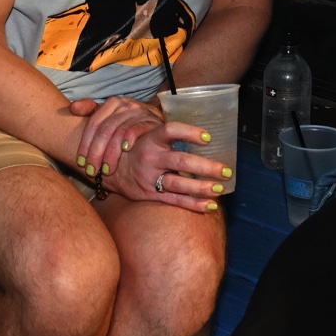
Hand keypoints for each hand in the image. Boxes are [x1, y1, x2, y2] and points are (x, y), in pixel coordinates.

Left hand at [67, 94, 161, 180]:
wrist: (152, 119)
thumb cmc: (125, 120)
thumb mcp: (107, 114)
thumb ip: (89, 109)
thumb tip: (73, 108)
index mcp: (111, 103)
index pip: (93, 124)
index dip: (85, 144)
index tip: (80, 162)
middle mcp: (124, 105)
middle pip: (105, 130)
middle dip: (96, 153)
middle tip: (92, 171)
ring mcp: (139, 112)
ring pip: (119, 132)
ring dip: (111, 154)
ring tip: (106, 170)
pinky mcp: (151, 121)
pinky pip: (138, 129)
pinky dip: (130, 138)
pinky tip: (125, 150)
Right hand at [109, 118, 227, 210]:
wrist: (109, 171)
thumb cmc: (137, 149)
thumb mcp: (146, 135)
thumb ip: (167, 133)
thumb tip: (200, 130)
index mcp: (151, 139)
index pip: (170, 131)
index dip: (189, 133)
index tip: (208, 138)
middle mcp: (151, 157)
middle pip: (181, 161)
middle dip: (206, 167)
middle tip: (226, 170)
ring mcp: (150, 178)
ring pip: (179, 184)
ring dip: (202, 187)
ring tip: (220, 188)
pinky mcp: (150, 194)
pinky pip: (175, 201)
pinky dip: (193, 204)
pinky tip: (210, 205)